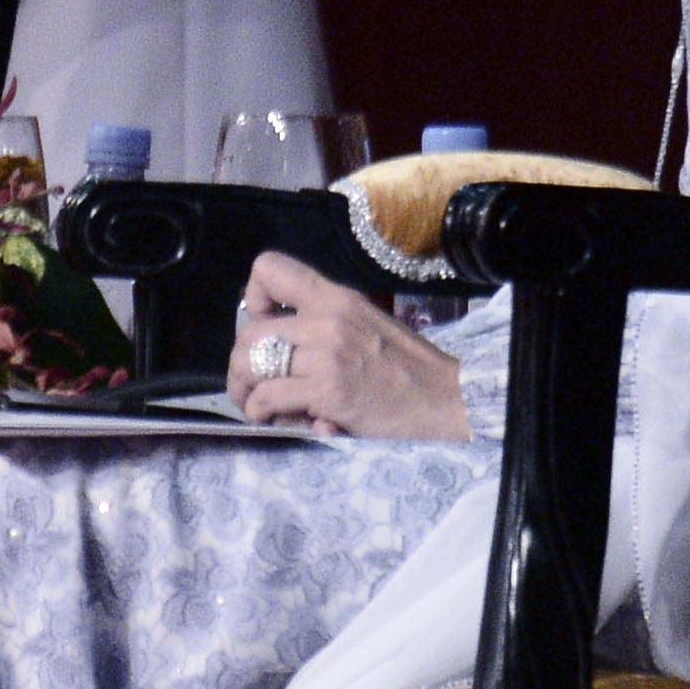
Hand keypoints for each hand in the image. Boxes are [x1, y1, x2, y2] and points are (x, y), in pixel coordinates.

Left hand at [233, 250, 468, 442]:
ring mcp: (326, 354)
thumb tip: (277, 343)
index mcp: (335, 297)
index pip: (269, 268)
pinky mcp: (327, 389)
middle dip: (241, 363)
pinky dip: (261, 412)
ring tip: (258, 406)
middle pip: (248, 332)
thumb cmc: (408, 369)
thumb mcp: (366, 325)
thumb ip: (322, 325)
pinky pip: (268, 397)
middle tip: (251, 385)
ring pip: (250, 364)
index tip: (261, 325)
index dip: (253, 298)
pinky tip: (275, 420)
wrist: (448, 401)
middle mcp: (326, 319)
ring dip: (245, 390)